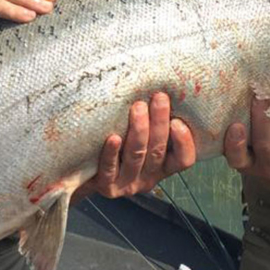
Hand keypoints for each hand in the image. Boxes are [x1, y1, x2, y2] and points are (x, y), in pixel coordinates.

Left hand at [81, 92, 195, 199]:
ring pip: (137, 156)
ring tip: (138, 107)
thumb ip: (153, 121)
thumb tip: (161, 83)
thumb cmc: (118, 142)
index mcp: (162, 167)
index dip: (184, 142)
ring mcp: (127, 184)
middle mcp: (148, 178)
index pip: (183, 160)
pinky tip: (113, 137)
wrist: (85, 171)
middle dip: (159, 122)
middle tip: (159, 97)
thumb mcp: (141, 136)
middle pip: (157, 151)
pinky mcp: (107, 186)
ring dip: (139, 130)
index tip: (177, 120)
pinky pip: (110, 169)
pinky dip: (112, 153)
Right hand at [223, 98, 269, 194]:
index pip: (238, 158)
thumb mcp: (248, 149)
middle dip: (261, 120)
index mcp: (248, 164)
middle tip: (259, 96)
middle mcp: (269, 167)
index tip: (235, 125)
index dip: (235, 144)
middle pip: (264, 145)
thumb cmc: (263, 153)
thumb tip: (234, 95)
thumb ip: (241, 130)